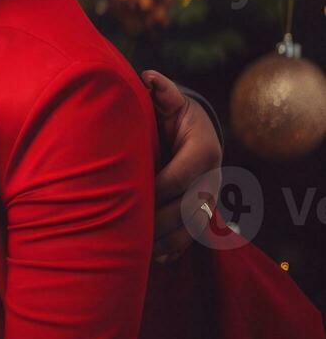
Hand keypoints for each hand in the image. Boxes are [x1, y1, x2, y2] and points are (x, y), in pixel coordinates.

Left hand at [142, 70, 221, 263]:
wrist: (194, 132)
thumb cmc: (172, 115)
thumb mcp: (169, 102)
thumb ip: (161, 92)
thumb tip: (149, 78)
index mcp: (204, 150)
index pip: (184, 174)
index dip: (158, 187)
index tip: (128, 196)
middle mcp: (211, 178)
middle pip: (189, 207)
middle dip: (159, 220)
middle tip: (126, 230)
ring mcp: (209, 199)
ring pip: (192, 228)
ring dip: (165, 241)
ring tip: (135, 251)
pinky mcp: (201, 214)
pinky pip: (191, 238)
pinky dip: (173, 251)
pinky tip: (151, 261)